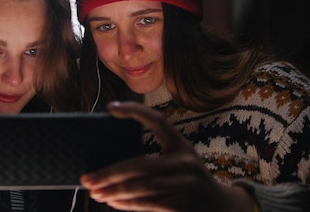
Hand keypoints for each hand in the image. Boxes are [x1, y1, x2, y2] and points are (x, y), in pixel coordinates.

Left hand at [80, 101, 253, 211]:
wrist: (223, 208)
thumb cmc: (190, 180)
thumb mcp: (180, 161)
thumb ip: (154, 160)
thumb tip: (111, 167)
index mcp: (181, 145)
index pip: (158, 120)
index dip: (135, 111)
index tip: (111, 107)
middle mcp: (185, 162)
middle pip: (140, 164)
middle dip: (109, 173)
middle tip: (87, 178)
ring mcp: (186, 185)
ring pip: (141, 187)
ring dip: (114, 191)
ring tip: (96, 193)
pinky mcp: (184, 206)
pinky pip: (149, 204)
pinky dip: (128, 204)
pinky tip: (114, 203)